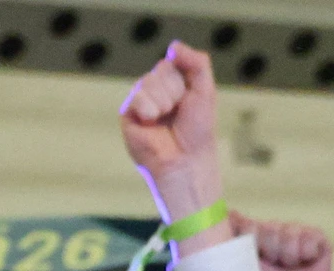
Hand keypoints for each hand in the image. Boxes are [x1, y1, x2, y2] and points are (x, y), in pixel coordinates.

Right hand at [120, 42, 222, 231]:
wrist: (185, 161)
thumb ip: (197, 63)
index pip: (173, 61)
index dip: (183, 78)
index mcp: (174, 83)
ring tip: (165, 119)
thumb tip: (173, 46)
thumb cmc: (198, 131)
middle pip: (161, 69)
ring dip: (164, 101)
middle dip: (175, 90)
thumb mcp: (205, 90)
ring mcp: (141, 101)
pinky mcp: (128, 114)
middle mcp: (156, 90)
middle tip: (178, 112)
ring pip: (148, 81)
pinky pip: (137, 96)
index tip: (190, 99)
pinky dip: (149, 109)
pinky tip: (152, 123)